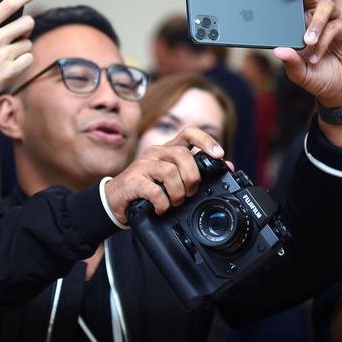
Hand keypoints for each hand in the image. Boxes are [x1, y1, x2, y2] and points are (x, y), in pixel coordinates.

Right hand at [0, 0, 40, 118]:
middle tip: (20, 34)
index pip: (8, 5)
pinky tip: (11, 66)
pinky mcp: (10, 72)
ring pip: (28, 43)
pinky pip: (28, 59)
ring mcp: (3, 56)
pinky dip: (23, 61)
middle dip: (28, 27)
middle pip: (27, 23)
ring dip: (22, 48)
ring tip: (7, 56)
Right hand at [104, 127, 225, 224]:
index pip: (189, 133)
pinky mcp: (133, 180)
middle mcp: (156, 153)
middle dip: (192, 177)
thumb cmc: (146, 188)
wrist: (115, 199)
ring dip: (178, 193)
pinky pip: (156, 191)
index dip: (206, 141)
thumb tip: (226, 165)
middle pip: (183, 155)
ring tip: (175, 202)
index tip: (219, 154)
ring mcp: (143, 165)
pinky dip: (163, 203)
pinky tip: (161, 208)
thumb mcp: (172, 177)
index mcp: (167, 150)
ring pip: (170, 172)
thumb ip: (195, 170)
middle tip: (190, 192)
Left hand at [272, 0, 341, 106]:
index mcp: (300, 24)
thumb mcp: (299, 73)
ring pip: (324, 6)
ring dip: (315, 22)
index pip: (292, 1)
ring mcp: (333, 21)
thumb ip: (289, 61)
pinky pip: (335, 26)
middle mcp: (316, 18)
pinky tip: (317, 55)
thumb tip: (278, 51)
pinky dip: (324, 40)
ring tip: (307, 42)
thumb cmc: (319, 78)